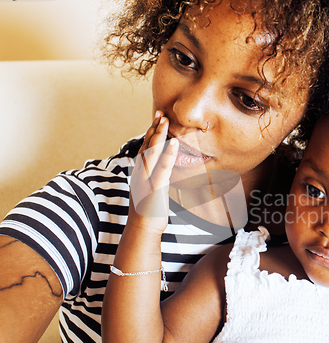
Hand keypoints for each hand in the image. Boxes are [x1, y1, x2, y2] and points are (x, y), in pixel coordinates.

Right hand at [128, 111, 177, 233]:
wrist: (142, 230)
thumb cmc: (148, 212)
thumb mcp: (150, 191)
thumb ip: (155, 178)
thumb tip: (162, 170)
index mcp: (140, 173)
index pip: (144, 147)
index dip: (151, 132)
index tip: (157, 118)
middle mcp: (140, 173)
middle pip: (146, 146)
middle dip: (154, 128)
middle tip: (161, 113)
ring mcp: (146, 180)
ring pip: (151, 153)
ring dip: (158, 136)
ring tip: (165, 120)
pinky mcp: (155, 188)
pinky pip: (162, 168)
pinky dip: (168, 154)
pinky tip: (174, 143)